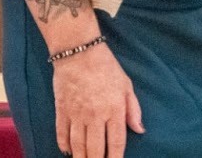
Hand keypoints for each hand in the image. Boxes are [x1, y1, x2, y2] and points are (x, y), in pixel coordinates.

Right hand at [51, 42, 142, 157]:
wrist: (79, 53)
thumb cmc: (107, 67)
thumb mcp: (126, 85)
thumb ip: (133, 109)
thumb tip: (140, 130)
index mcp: (114, 109)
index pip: (116, 142)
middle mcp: (95, 116)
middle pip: (95, 149)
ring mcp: (77, 115)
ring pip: (78, 146)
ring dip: (80, 157)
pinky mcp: (61, 111)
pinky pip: (62, 134)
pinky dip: (64, 145)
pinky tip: (68, 151)